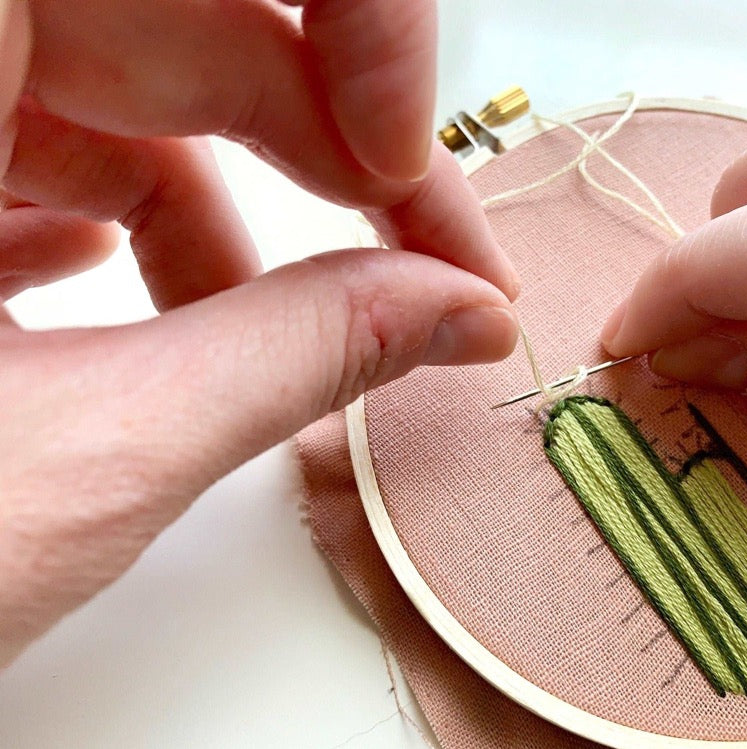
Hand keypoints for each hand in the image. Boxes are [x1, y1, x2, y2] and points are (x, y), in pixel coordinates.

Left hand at [0, 0, 517, 665]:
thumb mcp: (80, 460)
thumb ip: (295, 358)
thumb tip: (454, 313)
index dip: (361, 49)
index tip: (416, 183)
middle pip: (178, 37)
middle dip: (320, 160)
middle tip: (418, 275)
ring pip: (100, 95)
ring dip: (202, 208)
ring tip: (239, 331)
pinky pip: (11, 139)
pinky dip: (92, 210)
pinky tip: (105, 288)